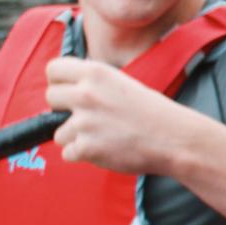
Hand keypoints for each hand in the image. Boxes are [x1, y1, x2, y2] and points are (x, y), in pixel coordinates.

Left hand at [45, 56, 186, 174]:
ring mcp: (84, 122)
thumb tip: (66, 90)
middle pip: (50, 98)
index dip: (59, 82)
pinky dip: (84, 155)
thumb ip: (93, 84)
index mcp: (96, 72)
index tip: (69, 91)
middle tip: (85, 117)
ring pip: (58, 132)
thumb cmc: (153, 112)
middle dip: (62, 109)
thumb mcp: (122, 83)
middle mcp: (86, 94)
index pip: (52, 69)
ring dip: (76, 137)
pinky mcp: (86, 147)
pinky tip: (106, 149)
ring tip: (103, 137)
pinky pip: (68, 153)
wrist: (175, 138)